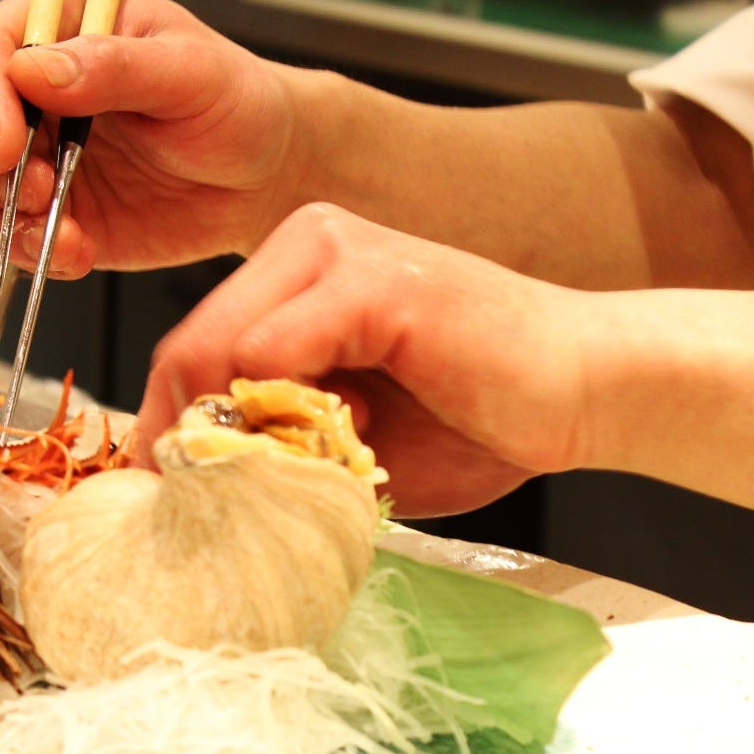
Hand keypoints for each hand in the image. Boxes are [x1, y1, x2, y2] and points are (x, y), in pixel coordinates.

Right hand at [0, 0, 299, 275]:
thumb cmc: (234, 103)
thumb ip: (115, 67)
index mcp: (52, 31)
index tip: (7, 146)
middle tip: (30, 192)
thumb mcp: (190, 72)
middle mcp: (25, 95)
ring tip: (60, 232)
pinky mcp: (47, 218)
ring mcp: (30, 161)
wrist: (262, 178)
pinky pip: (2, 240)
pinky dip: (26, 254)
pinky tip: (77, 253)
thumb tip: (37, 70)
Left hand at [135, 204, 597, 517]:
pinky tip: (346, 441)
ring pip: (218, 350)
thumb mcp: (351, 445)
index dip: (167, 434)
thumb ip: (280, 448)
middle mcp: (305, 244)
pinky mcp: (372, 281)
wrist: (585, 390)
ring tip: (306, 473)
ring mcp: (335, 252)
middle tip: (207, 510)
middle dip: (185, 441)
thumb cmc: (477, 421)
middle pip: (187, 348)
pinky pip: (274, 352)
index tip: (171, 500)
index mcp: (296, 274)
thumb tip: (199, 486)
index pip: (190, 351)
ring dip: (242, 434)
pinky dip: (286, 416)